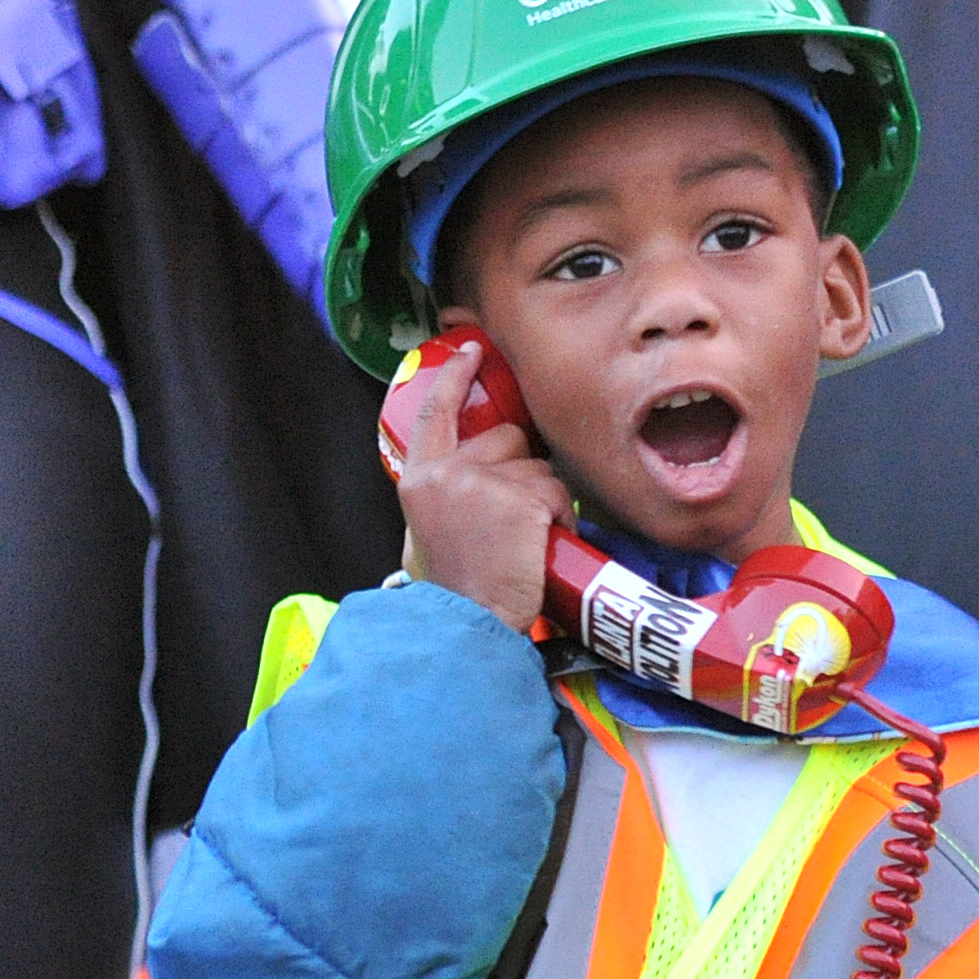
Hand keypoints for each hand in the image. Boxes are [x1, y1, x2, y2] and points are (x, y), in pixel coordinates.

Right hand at [395, 344, 573, 632]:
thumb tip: (475, 473)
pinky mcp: (520, 498)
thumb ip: (445, 492)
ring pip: (539, 468)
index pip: (435, 412)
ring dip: (543, 501)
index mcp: (419, 479)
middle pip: (506, 438)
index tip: (473, 352)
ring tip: (525, 543)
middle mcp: (446, 472)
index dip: (455, 379)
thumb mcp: (428, 532)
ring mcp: (483, 482)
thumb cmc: (455, 590)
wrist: (466, 626)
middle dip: (522, 470)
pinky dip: (560, 519)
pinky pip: (558, 493)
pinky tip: (541, 547)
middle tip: (515, 519)